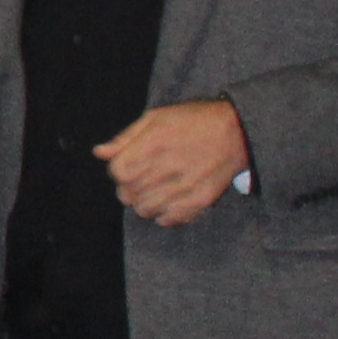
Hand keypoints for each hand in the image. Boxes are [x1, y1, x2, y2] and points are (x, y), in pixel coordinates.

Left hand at [97, 99, 249, 229]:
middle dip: (128, 188)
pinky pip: (168, 220)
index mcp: (154, 144)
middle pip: (128, 194)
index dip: (118, 171)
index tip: (128, 166)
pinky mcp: (200, 201)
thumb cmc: (194, 121)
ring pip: (144, 210)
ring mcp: (185, 187)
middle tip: (142, 178)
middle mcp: (167, 167)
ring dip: (144, 202)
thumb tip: (99, 153)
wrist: (238, 132)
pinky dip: (163, 214)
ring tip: (155, 189)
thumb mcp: (156, 118)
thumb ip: (126, 138)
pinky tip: (169, 200)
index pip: (118, 173)